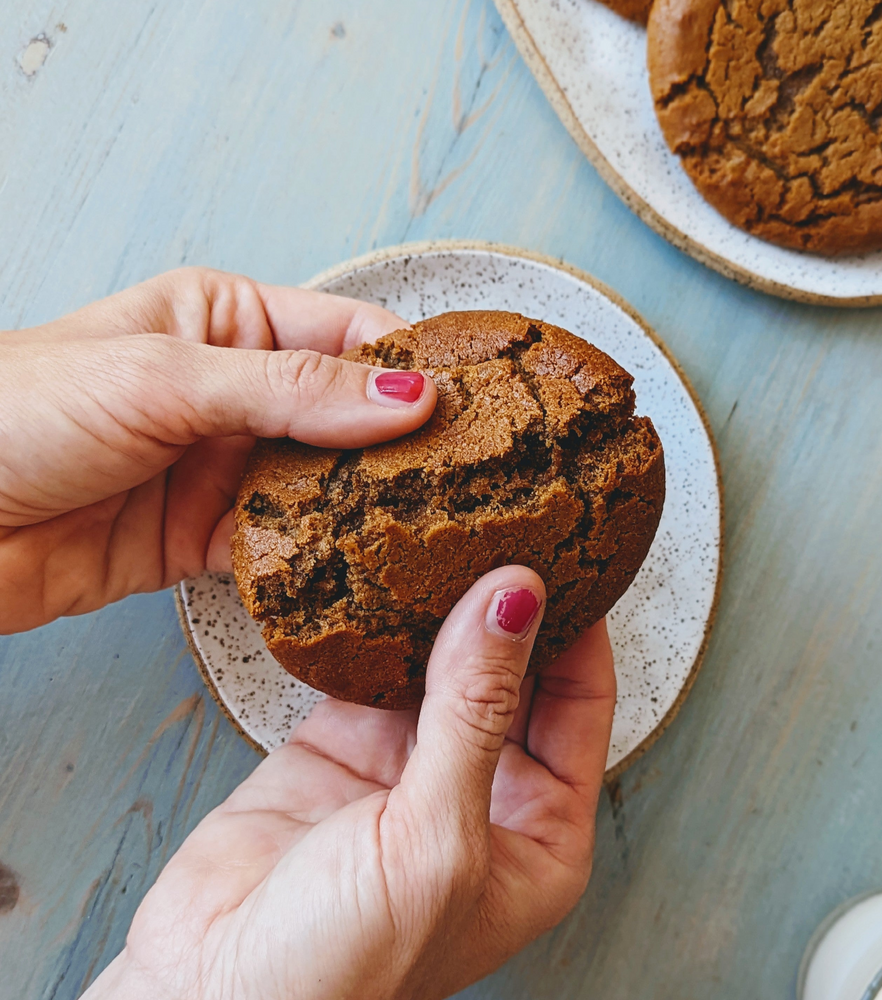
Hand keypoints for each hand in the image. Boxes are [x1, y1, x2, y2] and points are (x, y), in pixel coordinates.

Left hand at [0, 268, 436, 632]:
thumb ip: (293, 390)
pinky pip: (281, 549)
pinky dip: (315, 560)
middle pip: (345, 416)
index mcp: (225, 323)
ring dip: (361, 507)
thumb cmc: (19, 413)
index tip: (467, 403)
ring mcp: (221, 469)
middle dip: (398, 446)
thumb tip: (405, 394)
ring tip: (428, 526)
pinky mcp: (204, 539)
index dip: (408, 365)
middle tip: (465, 476)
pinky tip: (355, 569)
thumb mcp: (167, 379)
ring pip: (320, 487)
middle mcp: (233, 393)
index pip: (346, 335)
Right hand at [83, 567, 616, 999]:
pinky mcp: (342, 742)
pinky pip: (371, 663)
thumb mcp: (437, 837)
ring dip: (441, 604)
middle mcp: (483, 790)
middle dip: (510, 607)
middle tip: (506, 523)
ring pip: (442, 659)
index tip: (567, 555)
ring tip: (448, 529)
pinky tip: (381, 572)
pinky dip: (375, 621)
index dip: (578, 629)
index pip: (580, 702)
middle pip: (514, 672)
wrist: (208, 995)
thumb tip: (515, 598)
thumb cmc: (346, 968)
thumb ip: (475, 710)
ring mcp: (410, 762)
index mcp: (539, 830)